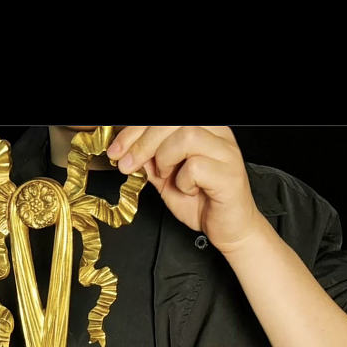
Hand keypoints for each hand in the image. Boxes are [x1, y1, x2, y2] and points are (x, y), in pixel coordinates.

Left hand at [107, 126, 263, 254]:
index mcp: (203, 129)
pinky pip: (196, 166)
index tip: (117, 149)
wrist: (229, 229)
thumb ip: (150, 161)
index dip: (136, 130)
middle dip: (142, 142)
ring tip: (167, 176)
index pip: (165, 117)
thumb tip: (126, 149)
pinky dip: (184, 181)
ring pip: (186, 136)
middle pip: (174, 120)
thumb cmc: (202, 202)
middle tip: (127, 164)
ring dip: (165, 158)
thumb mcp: (166, 178)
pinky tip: (189, 189)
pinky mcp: (230, 174)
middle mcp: (217, 134)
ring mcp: (226, 152)